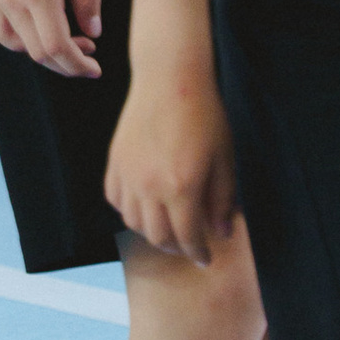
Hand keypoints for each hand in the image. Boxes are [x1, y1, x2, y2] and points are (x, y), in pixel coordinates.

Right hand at [0, 0, 103, 77]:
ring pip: (18, 46)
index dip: (77, 64)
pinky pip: (1, 30)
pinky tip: (39, 31)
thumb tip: (93, 33)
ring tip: (68, 42)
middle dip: (66, 63)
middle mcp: (12, 0)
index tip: (95, 68)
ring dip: (44, 54)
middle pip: (38, 52)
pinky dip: (21, 42)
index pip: (57, 46)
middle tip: (90, 55)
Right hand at [104, 65, 236, 268]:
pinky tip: (143, 205)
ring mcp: (128, 174)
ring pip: (133, 222)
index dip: (199, 253)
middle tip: (188, 245)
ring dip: (151, 231)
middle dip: (176, 247)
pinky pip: (115, 199)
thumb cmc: (204, 115)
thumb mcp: (223, 159)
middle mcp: (150, 186)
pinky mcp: (115, 161)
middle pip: (158, 236)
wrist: (170, 80)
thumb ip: (223, 200)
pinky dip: (128, 210)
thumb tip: (223, 232)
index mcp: (182, 187)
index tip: (206, 259)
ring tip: (166, 227)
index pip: (188, 236)